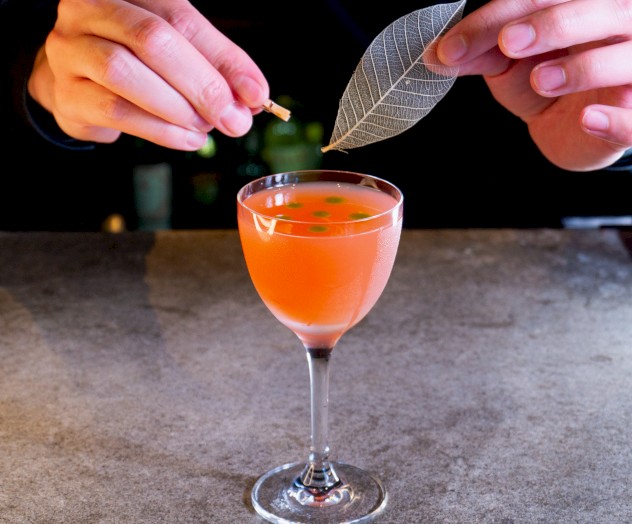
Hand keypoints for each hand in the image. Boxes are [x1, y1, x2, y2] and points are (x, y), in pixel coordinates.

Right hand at [28, 0, 268, 149]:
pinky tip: (187, 139)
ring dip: (177, 108)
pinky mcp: (67, 93)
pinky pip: (116, 111)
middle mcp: (91, 10)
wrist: (78, 82)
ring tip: (206, 128)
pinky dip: (160, 130)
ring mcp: (71, 50)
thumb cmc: (137, 63)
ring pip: (126, 73)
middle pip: (152, 39)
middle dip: (202, 84)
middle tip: (233, 119)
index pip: (182, 17)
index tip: (256, 94)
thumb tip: (253, 98)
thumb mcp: (180, 54)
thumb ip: (215, 68)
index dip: (225, 59)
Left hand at [438, 0, 631, 170]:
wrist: (582, 126)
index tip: (453, 47)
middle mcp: (618, 27)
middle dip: (551, 25)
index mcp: (582, 8)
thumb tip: (441, 54)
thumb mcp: (510, 63)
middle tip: (509, 43)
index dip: (497, 18)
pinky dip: (617, 119)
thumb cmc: (552, 80)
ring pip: (627, 56)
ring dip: (583, 68)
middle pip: (597, 11)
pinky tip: (589, 118)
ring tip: (541, 80)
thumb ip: (484, 52)